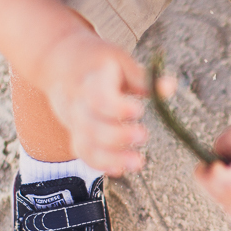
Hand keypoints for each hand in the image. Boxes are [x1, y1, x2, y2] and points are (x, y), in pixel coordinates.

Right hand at [36, 29, 165, 175]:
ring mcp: (74, 120)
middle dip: (118, 136)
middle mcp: (78, 102)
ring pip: (86, 144)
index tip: (139, 111)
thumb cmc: (96, 61)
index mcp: (90, 79)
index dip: (118, 108)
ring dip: (112, 157)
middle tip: (144, 135)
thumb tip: (171, 86)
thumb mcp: (119, 60)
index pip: (98, 97)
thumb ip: (142, 78)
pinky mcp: (75, 132)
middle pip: (91, 126)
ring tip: (139, 162)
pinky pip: (83, 153)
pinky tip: (121, 169)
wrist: (59, 61)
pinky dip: (101, 164)